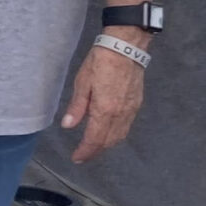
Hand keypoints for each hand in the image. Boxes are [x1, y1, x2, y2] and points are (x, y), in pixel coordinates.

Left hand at [61, 35, 148, 163]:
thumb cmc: (101, 62)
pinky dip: (116, 134)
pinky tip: (108, 132)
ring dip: (107, 145)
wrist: (126, 47)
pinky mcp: (137, 104)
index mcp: (105, 109)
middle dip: (95, 151)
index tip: (76, 158)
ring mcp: (131, 109)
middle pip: (109, 141)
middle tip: (83, 155)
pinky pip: (127, 126)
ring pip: (120, 136)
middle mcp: (121, 113)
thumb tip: (68, 126)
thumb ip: (77, 107)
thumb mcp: (82, 83)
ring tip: (94, 147)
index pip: (95, 139)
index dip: (85, 151)